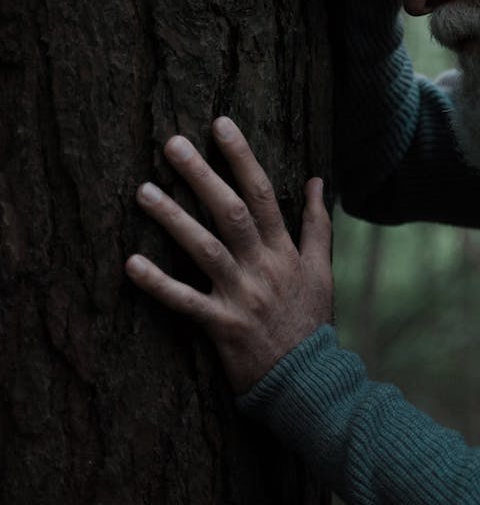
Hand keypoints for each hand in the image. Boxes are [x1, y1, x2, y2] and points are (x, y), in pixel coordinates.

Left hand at [125, 117, 331, 393]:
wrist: (307, 380)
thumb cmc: (310, 319)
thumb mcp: (321, 268)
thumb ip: (317, 223)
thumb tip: (318, 180)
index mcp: (284, 249)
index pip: (262, 193)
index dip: (241, 157)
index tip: (220, 124)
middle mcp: (263, 266)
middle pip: (231, 212)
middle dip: (202, 175)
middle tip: (172, 144)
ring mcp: (241, 295)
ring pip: (205, 249)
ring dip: (173, 219)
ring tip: (143, 191)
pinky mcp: (221, 326)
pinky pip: (186, 301)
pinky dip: (158, 284)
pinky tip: (132, 264)